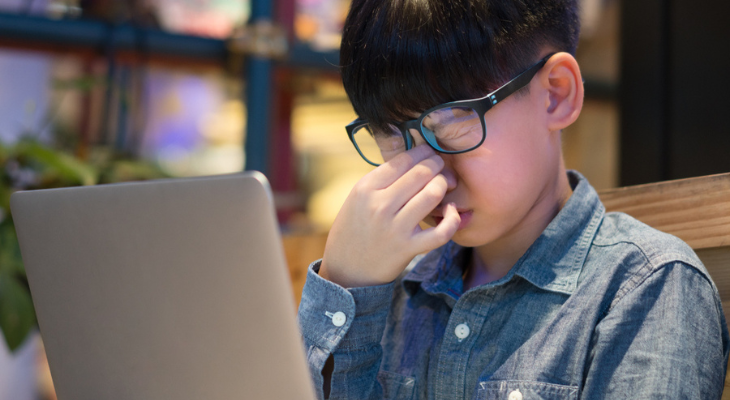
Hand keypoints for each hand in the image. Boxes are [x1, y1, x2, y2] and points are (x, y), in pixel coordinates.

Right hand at [319, 145, 460, 286]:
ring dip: (444, 185)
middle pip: (422, 173)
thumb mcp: (357, 198)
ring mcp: (395, 228)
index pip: (403, 159)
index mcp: (365, 188)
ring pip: (433, 194)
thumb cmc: (353, 230)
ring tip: (444, 186)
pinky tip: (451, 212)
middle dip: (437, 164)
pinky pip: (441, 231)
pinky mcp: (408, 248)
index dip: (422, 152)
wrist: (345, 271)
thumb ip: (381, 179)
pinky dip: (452, 219)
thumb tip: (413, 157)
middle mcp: (380, 205)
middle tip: (441, 167)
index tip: (429, 152)